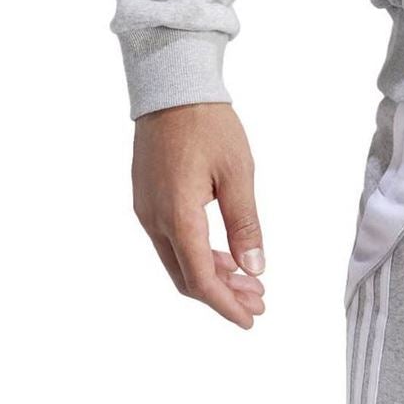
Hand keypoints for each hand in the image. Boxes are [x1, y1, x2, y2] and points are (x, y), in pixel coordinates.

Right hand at [131, 101, 268, 327]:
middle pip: (187, 277)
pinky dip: (197, 254)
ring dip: (211, 275)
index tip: (250, 318)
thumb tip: (254, 268)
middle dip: (222, 294)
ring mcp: (146, 210)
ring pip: (178, 260)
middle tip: (257, 301)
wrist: (172, 86)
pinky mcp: (147, 199)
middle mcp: (154, 220)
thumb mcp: (238, 172)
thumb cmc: (208, 124)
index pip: (200, 279)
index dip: (226, 304)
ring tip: (247, 281)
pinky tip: (223, 254)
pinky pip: (171, 240)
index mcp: (178, 216)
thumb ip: (245, 224)